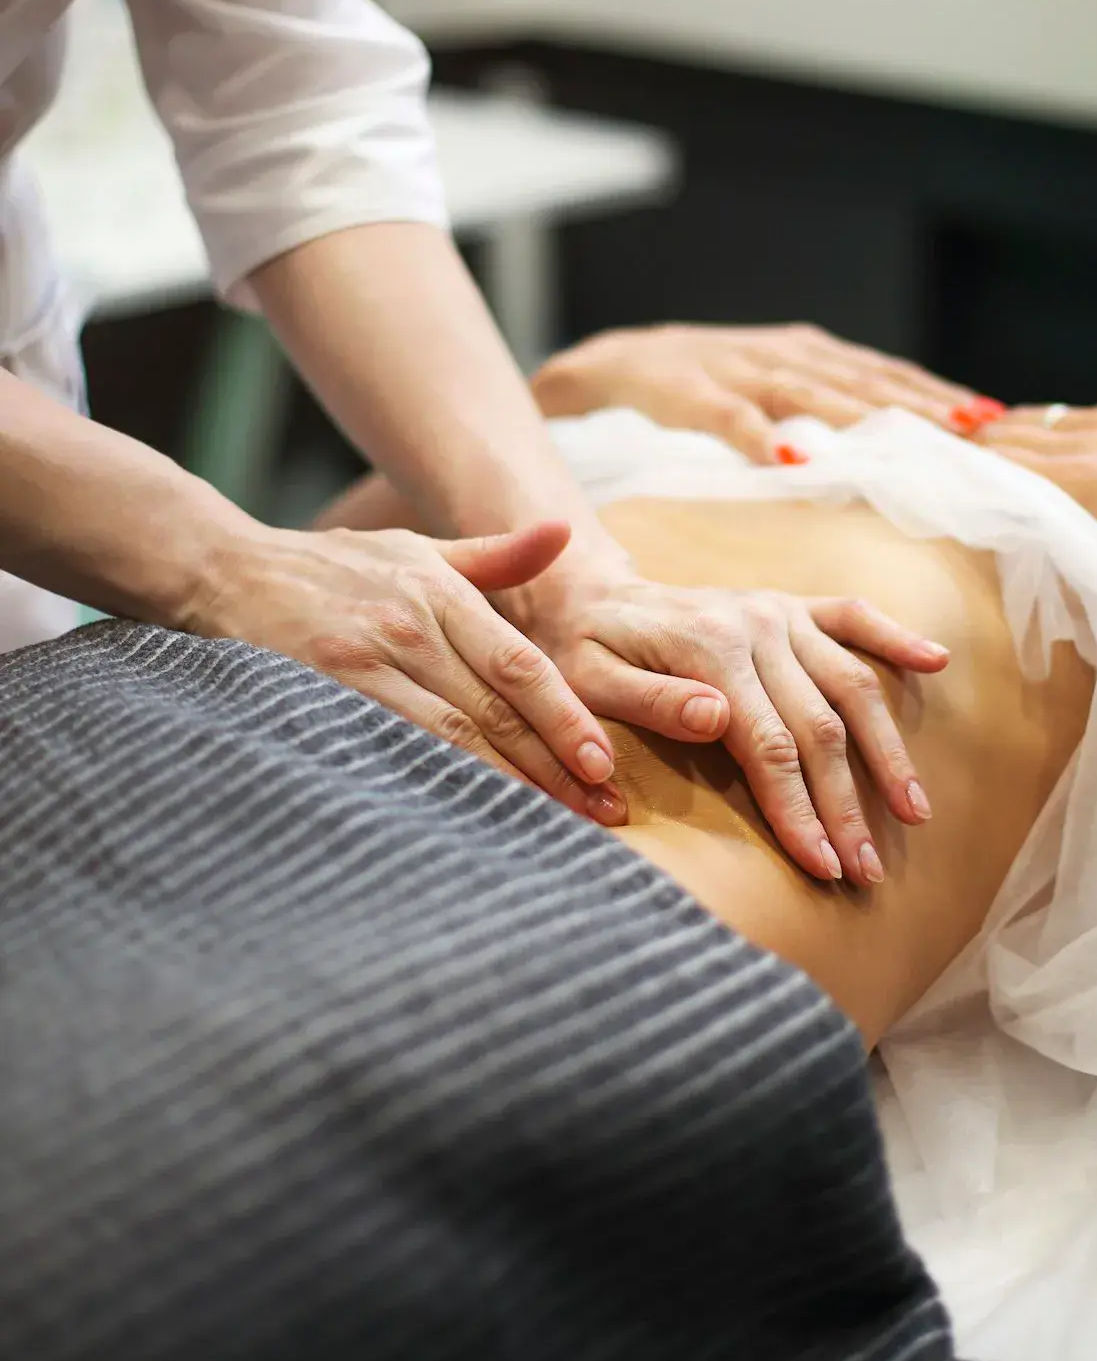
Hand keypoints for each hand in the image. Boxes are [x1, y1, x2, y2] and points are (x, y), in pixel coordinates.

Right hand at [185, 517, 625, 821]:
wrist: (226, 570)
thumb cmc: (332, 567)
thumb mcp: (417, 548)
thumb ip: (495, 555)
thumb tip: (564, 534)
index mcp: (441, 593)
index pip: (520, 665)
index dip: (566, 717)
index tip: (605, 764)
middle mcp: (410, 627)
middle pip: (497, 710)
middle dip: (555, 766)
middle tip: (605, 811)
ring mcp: (364, 663)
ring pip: (452, 738)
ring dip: (510, 786)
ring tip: (558, 825)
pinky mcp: (322, 694)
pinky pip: (393, 749)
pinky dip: (437, 785)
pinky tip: (472, 819)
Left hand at [513, 564, 949, 887]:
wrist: (586, 592)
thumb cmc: (580, 650)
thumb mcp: (587, 679)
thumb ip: (651, 701)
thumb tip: (716, 721)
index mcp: (709, 647)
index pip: (768, 745)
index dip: (798, 809)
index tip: (823, 866)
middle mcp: (757, 624)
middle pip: (819, 728)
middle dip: (846, 806)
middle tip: (867, 871)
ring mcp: (779, 612)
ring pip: (852, 685)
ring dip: (887, 752)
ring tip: (914, 813)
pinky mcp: (791, 606)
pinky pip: (853, 617)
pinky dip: (896, 639)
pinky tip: (936, 664)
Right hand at [533, 323, 973, 462]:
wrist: (620, 361)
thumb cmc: (712, 382)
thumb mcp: (780, 384)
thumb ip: (834, 404)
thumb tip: (907, 440)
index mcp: (811, 352)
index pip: (887, 374)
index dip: (940, 394)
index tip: (995, 419)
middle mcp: (784, 354)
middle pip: (863, 381)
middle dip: (921, 405)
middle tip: (975, 431)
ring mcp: (739, 371)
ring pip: (810, 394)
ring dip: (859, 418)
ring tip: (905, 443)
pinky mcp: (693, 394)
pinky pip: (730, 419)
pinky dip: (760, 438)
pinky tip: (787, 461)